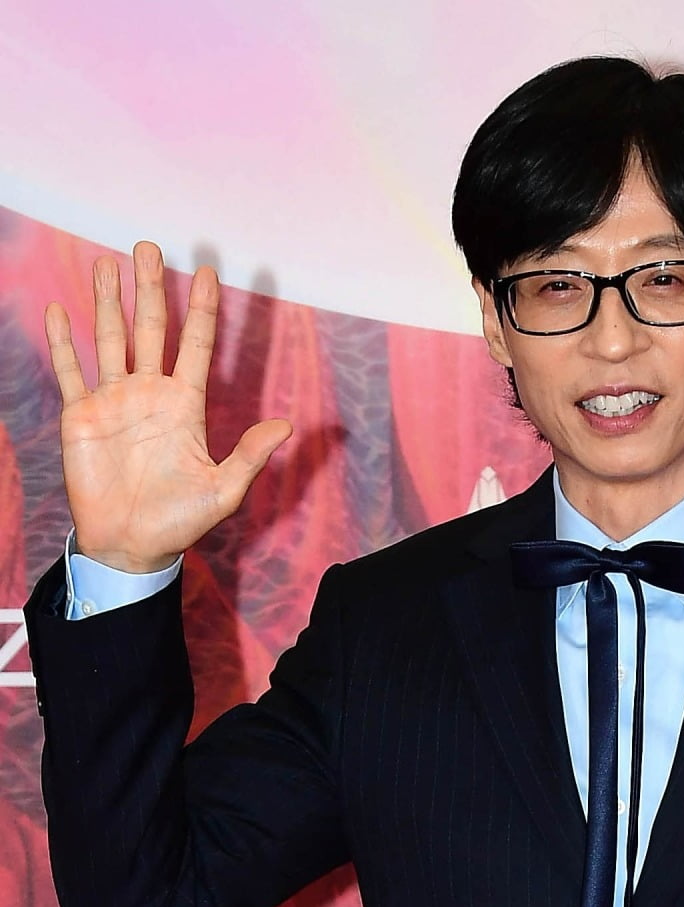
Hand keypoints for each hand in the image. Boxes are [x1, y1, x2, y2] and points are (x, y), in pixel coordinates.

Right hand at [44, 240, 291, 572]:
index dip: (202, 310)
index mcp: (185, 405)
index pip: (195, 345)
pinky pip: (70, 370)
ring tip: (109, 262)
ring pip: (111, 338)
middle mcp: (150, 393)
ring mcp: (114, 400)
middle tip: (149, 246)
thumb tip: (286, 426)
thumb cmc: (179, 522)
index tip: (209, 272)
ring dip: (109, 301)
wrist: (130, 545)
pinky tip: (60, 310)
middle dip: (150, 288)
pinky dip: (63, 342)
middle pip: (151, 328)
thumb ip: (249, 456)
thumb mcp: (223, 491)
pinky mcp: (81, 415)